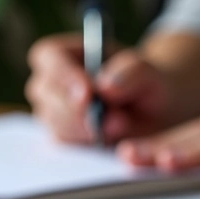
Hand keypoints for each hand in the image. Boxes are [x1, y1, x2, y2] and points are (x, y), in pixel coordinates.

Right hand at [25, 33, 175, 144]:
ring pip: (54, 122)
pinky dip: (87, 145)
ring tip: (122, 126)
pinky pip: (66, 144)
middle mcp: (52, 82)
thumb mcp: (150, 72)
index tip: (88, 94)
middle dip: (77, 110)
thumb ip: (132, 72)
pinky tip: (110, 140)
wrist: (153, 112)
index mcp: (66, 53)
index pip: (49, 57)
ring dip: (86, 130)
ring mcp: (53, 111)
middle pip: (46, 93)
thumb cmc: (146, 83)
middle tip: (114, 119)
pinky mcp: (62, 137)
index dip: (63, 75)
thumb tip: (104, 86)